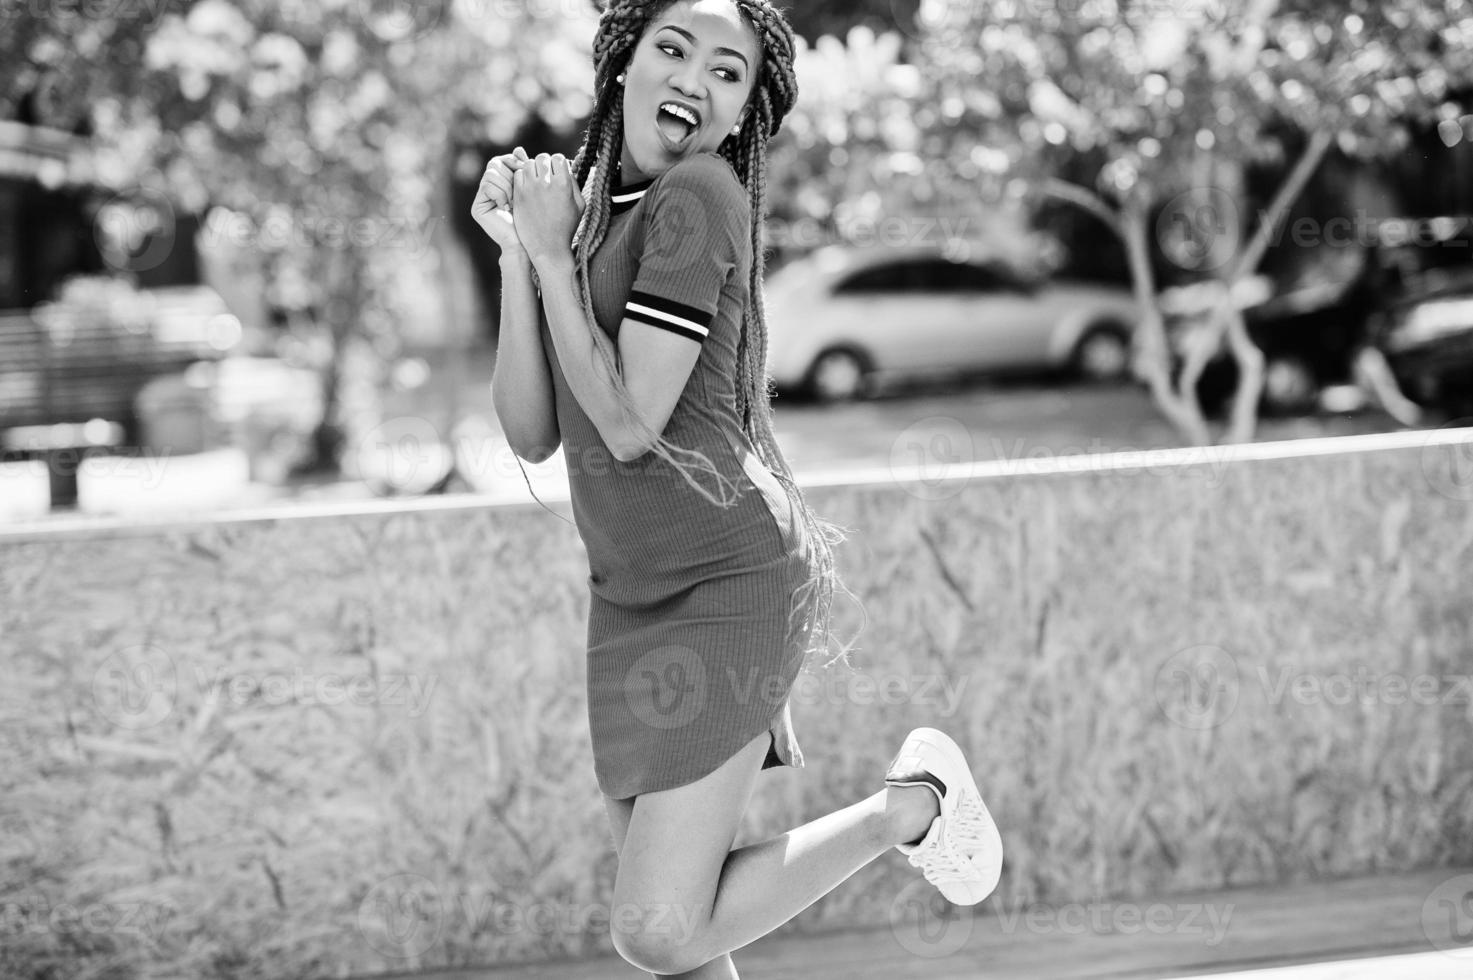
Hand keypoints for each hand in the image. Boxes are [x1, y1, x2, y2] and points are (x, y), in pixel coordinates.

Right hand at [471, 146, 530, 255]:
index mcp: (501, 182)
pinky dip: (500, 194)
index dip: (513, 161)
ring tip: (513, 202)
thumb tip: (518, 148)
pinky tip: (506, 207)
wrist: (527, 242)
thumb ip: (524, 169)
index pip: (502, 160)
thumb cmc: (534, 216)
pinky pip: (487, 185)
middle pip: (494, 163)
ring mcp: (481, 198)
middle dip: (510, 174)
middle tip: (518, 189)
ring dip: (506, 186)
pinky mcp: (478, 207)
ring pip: (491, 173)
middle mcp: (488, 188)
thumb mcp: (531, 188)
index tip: (525, 167)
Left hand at [512, 152, 585, 268]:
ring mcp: (530, 188)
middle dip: (544, 165)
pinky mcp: (519, 195)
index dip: (558, 164)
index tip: (557, 172)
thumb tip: (566, 169)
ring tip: (535, 181)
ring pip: (528, 164)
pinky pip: (518, 175)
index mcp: (564, 184)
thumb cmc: (566, 227)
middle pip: (542, 158)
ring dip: (532, 170)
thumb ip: (574, 184)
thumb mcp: (579, 206)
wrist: (548, 247)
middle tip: (545, 176)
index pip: (558, 158)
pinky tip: (527, 188)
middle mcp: (546, 183)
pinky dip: (522, 178)